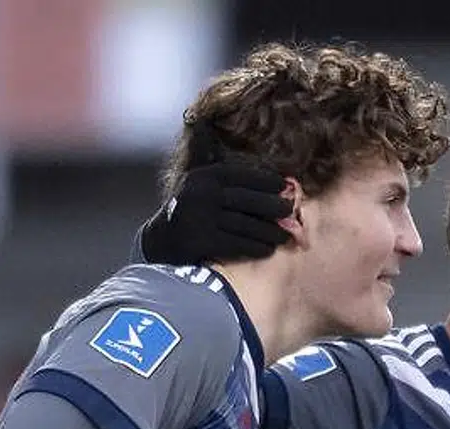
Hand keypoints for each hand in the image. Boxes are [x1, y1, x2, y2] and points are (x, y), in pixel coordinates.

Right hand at [141, 163, 291, 264]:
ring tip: (284, 236)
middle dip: (273, 207)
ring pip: (246, 224)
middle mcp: (202, 194)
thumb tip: (248, 159)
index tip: (285, 185)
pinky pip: (238, 244)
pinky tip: (267, 249)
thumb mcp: (198, 183)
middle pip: (247, 200)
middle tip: (289, 212)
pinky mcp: (202, 241)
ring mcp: (201, 217)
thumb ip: (220, 170)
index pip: (242, 175)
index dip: (266, 180)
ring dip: (270, 232)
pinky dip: (256, 247)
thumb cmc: (190, 210)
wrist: (160, 241)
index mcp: (204, 176)